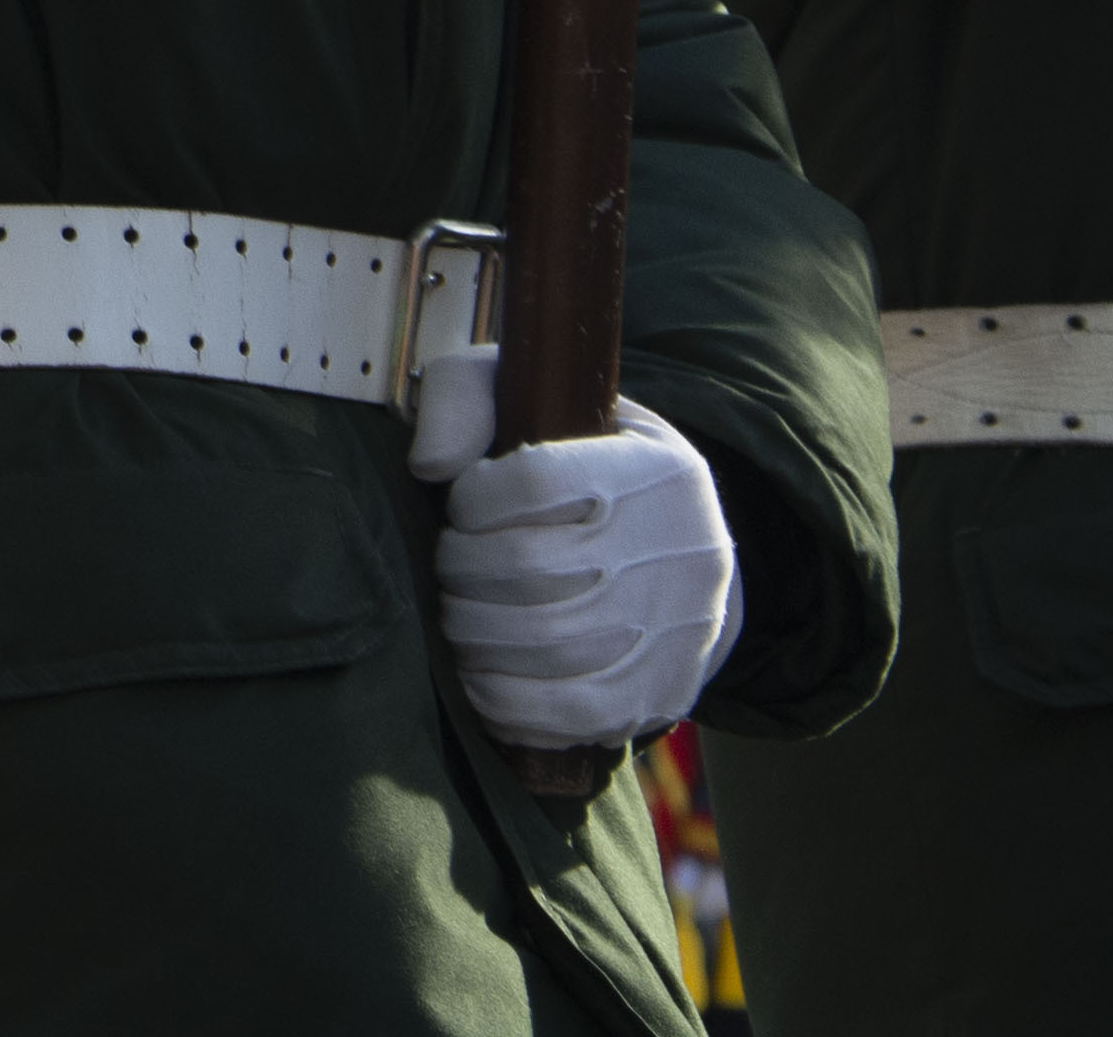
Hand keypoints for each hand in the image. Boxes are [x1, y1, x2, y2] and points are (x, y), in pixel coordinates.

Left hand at [406, 348, 741, 748]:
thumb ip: (463, 399)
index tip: (464, 507)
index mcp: (655, 470)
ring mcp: (680, 629)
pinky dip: (504, 701)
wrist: (678, 551)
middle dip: (461, 572)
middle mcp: (683, 548)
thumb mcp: (531, 401)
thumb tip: (429, 466)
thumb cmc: (578, 468)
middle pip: (530, 569)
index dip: (474, 499)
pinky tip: (478, 676)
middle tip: (449, 568)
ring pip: (545, 645)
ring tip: (458, 617)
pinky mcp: (664, 693)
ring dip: (472, 635)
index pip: (537, 480)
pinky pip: (572, 714)